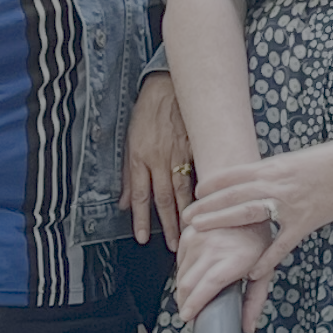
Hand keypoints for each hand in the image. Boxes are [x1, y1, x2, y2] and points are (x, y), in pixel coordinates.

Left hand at [126, 74, 193, 243]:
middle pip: (163, 199)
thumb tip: (124, 202)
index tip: (141, 238)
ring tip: (189, 233)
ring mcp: (179, 156)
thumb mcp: (130, 142)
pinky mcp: (195, 150)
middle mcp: (159, 160)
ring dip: (186, 214)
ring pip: (183, 191)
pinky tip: (208, 207)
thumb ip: (129, 174)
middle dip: (168, 225)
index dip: (140, 219)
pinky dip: (203, 193)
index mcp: (140, 158)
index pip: (140, 196)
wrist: (167, 87)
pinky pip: (199, 175)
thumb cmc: (148, 113)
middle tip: (173, 246)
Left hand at [174, 141, 332, 329]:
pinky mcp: (305, 222)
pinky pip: (281, 243)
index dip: (213, 184)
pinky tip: (250, 271)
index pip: (235, 174)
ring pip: (248, 213)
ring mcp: (290, 204)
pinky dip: (265, 258)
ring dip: (221, 221)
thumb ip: (272, 174)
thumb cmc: (327, 162)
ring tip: (200, 231)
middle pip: (233, 194)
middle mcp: (277, 184)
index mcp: (274, 167)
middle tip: (188, 217)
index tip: (197, 192)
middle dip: (207, 206)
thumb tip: (253, 182)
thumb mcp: (293, 162)